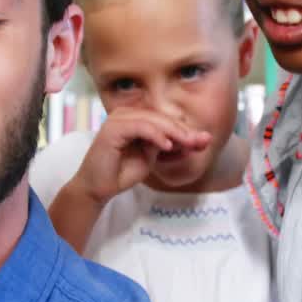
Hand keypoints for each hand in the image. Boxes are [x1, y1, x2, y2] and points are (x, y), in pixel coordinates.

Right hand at [68, 108, 210, 203]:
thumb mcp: (151, 157)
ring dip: (173, 131)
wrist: (98, 188)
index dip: (184, 129)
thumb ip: (168, 145)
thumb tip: (195, 138)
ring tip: (188, 143)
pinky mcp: (112, 129)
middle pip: (161, 117)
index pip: (164, 119)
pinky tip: (168, 145)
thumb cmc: (121, 172)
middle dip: (183, 130)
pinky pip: (140, 127)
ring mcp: (117, 119)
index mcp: (134, 118)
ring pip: (152, 119)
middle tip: (200, 141)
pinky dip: (156, 135)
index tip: (203, 140)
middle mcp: (125, 114)